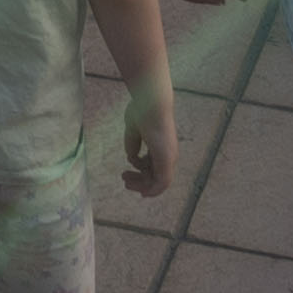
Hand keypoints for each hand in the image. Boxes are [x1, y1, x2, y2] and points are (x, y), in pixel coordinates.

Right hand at [119, 79, 176, 198]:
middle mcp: (168, 154)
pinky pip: (163, 183)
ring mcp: (169, 157)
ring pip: (158, 182)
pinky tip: (142, 192)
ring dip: (142, 185)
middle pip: (155, 175)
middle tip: (124, 179)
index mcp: (161, 146)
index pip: (153, 166)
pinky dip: (153, 190)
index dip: (142, 173)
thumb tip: (132, 158)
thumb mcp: (133, 131)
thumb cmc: (142, 110)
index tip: (129, 174)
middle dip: (139, 180)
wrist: (151, 101)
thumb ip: (133, 145)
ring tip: (126, 182)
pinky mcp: (166, 159)